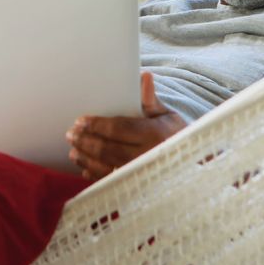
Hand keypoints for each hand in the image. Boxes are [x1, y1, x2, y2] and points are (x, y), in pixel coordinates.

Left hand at [66, 72, 186, 179]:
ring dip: (86, 158)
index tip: (81, 121)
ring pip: (105, 167)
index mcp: (152, 134)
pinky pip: (110, 182)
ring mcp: (139, 175)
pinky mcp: (135, 187)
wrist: (192, 165)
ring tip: (73, 151)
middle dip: (86, 141)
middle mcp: (144, 156)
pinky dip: (95, 175)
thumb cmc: (177, 136)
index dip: (97, 124)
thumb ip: (151, 100)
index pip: (118, 128)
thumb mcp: (168, 116)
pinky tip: (84, 168)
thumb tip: (145, 77)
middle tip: (71, 134)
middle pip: (107, 148)